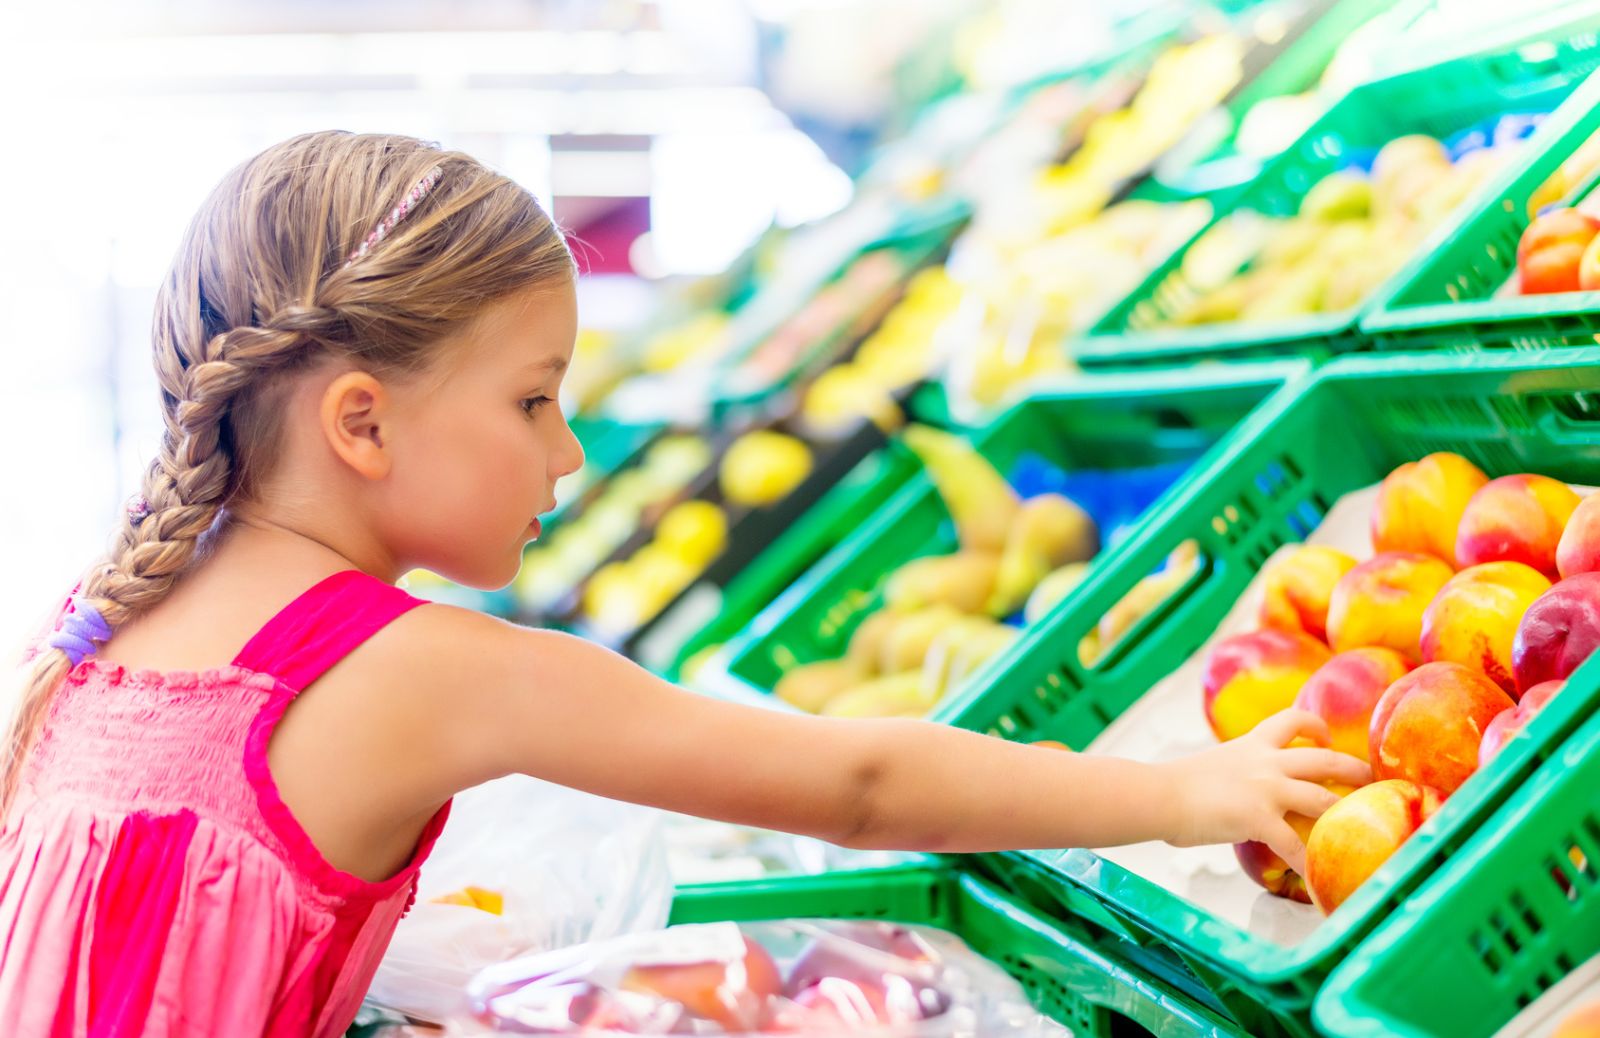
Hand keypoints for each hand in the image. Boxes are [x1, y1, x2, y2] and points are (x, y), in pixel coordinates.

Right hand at [1155, 710, 1371, 875]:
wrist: (1160, 794)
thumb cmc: (1174, 784)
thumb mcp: (1213, 765)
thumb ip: (1234, 773)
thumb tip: (1234, 793)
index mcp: (1252, 744)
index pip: (1292, 719)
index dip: (1316, 726)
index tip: (1326, 738)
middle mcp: (1266, 762)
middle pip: (1324, 759)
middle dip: (1353, 771)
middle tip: (1370, 783)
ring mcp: (1266, 789)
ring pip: (1322, 798)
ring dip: (1345, 814)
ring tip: (1360, 829)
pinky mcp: (1259, 818)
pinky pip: (1295, 846)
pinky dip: (1310, 865)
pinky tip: (1319, 881)